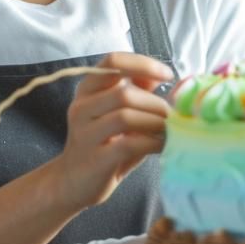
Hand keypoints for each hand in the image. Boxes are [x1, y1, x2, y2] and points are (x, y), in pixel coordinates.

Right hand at [40, 52, 172, 213]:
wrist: (72, 182)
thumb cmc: (103, 144)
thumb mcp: (117, 112)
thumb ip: (136, 91)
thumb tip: (161, 74)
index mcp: (88, 89)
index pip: (113, 61)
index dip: (143, 64)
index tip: (168, 75)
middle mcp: (82, 107)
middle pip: (124, 93)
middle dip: (155, 104)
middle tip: (172, 116)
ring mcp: (85, 133)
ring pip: (125, 116)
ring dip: (155, 123)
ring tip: (168, 131)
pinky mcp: (95, 158)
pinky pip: (129, 144)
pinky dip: (152, 142)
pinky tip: (162, 146)